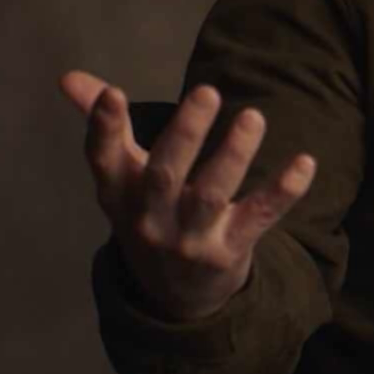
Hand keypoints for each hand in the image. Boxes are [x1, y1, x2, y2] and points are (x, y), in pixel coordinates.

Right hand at [59, 70, 315, 320]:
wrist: (176, 297)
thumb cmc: (150, 216)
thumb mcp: (122, 180)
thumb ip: (106, 127)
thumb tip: (69, 77)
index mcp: (119, 194)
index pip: (104, 160)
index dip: (104, 128)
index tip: (114, 93)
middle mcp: (150, 219)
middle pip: (165, 174)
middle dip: (185, 134)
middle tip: (207, 92)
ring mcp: (190, 240)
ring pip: (212, 195)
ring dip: (234, 155)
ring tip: (254, 118)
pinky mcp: (229, 252)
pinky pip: (259, 218)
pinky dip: (283, 191)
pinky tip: (304, 162)